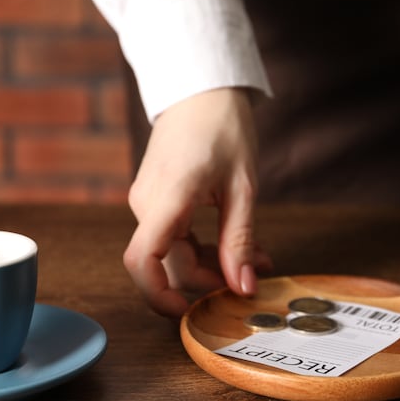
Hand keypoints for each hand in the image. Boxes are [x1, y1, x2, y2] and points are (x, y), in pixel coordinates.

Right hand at [123, 88, 271, 316]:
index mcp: (167, 197)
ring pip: (173, 252)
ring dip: (212, 263)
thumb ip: (240, 240)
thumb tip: (243, 287)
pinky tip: (237, 243)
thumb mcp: (242, 187)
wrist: (201, 90)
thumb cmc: (223, 127)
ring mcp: (148, 201)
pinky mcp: (156, 199)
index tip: (187, 310)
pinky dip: (203, 245)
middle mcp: (147, 203)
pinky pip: (174, 235)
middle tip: (254, 275)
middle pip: (168, 262)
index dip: (157, 294)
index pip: (143, 259)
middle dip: (209, 278)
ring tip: (256, 257)